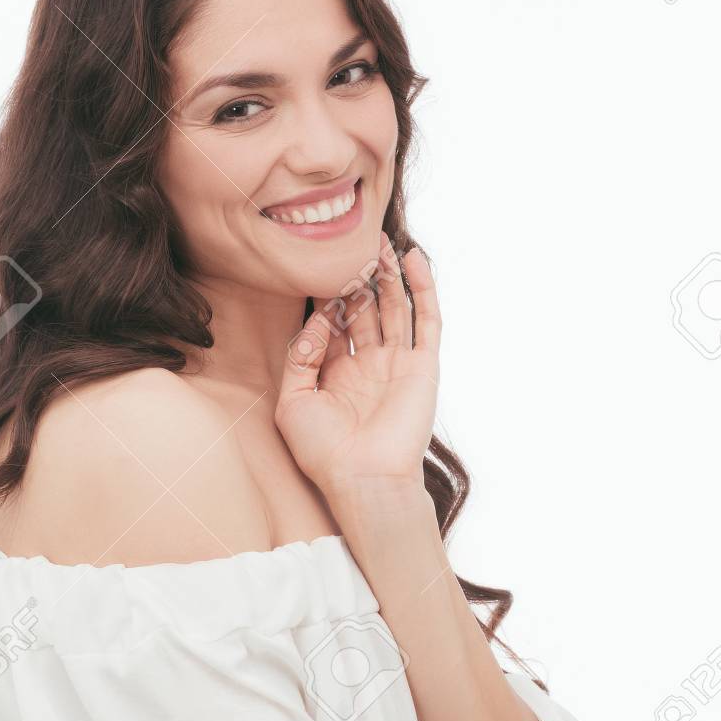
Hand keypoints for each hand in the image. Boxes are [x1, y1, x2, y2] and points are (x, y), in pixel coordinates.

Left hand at [274, 232, 440, 502]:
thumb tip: (318, 319)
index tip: (315, 277)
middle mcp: (370, 365)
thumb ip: (300, 357)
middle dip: (359, 278)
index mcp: (338, 374)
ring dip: (389, 275)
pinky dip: (423, 288)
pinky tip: (413, 259)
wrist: (363, 478)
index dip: (326, 298)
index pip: (334, 323)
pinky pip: (427, 320)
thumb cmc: (323, 451)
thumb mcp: (292, 402)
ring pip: (396, 307)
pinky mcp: (423, 367)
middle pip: (367, 309)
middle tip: (353, 244)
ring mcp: (399, 364)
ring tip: (380, 241)